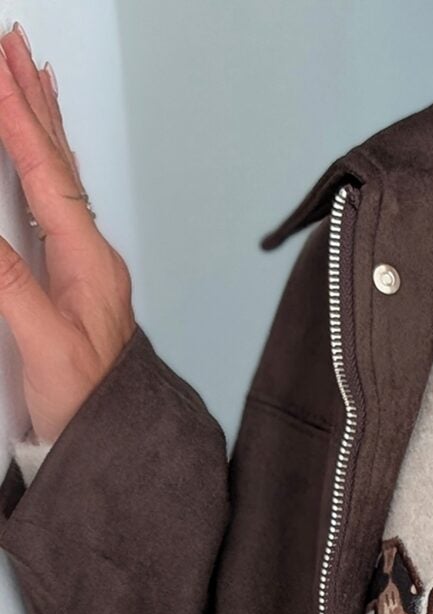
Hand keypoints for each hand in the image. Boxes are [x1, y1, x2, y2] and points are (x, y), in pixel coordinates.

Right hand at [0, 22, 135, 443]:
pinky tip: (40, 151)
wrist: (118, 449)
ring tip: (26, 71)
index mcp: (86, 261)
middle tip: (11, 41)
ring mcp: (86, 266)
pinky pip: (55, 199)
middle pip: (57, 158)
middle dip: (29, 96)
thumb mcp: (44, 344)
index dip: (14, 117)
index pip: (44, 171)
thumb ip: (9, 284)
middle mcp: (92, 255)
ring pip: (58, 173)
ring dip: (38, 118)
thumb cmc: (87, 405)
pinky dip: (44, 160)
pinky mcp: (74, 280)